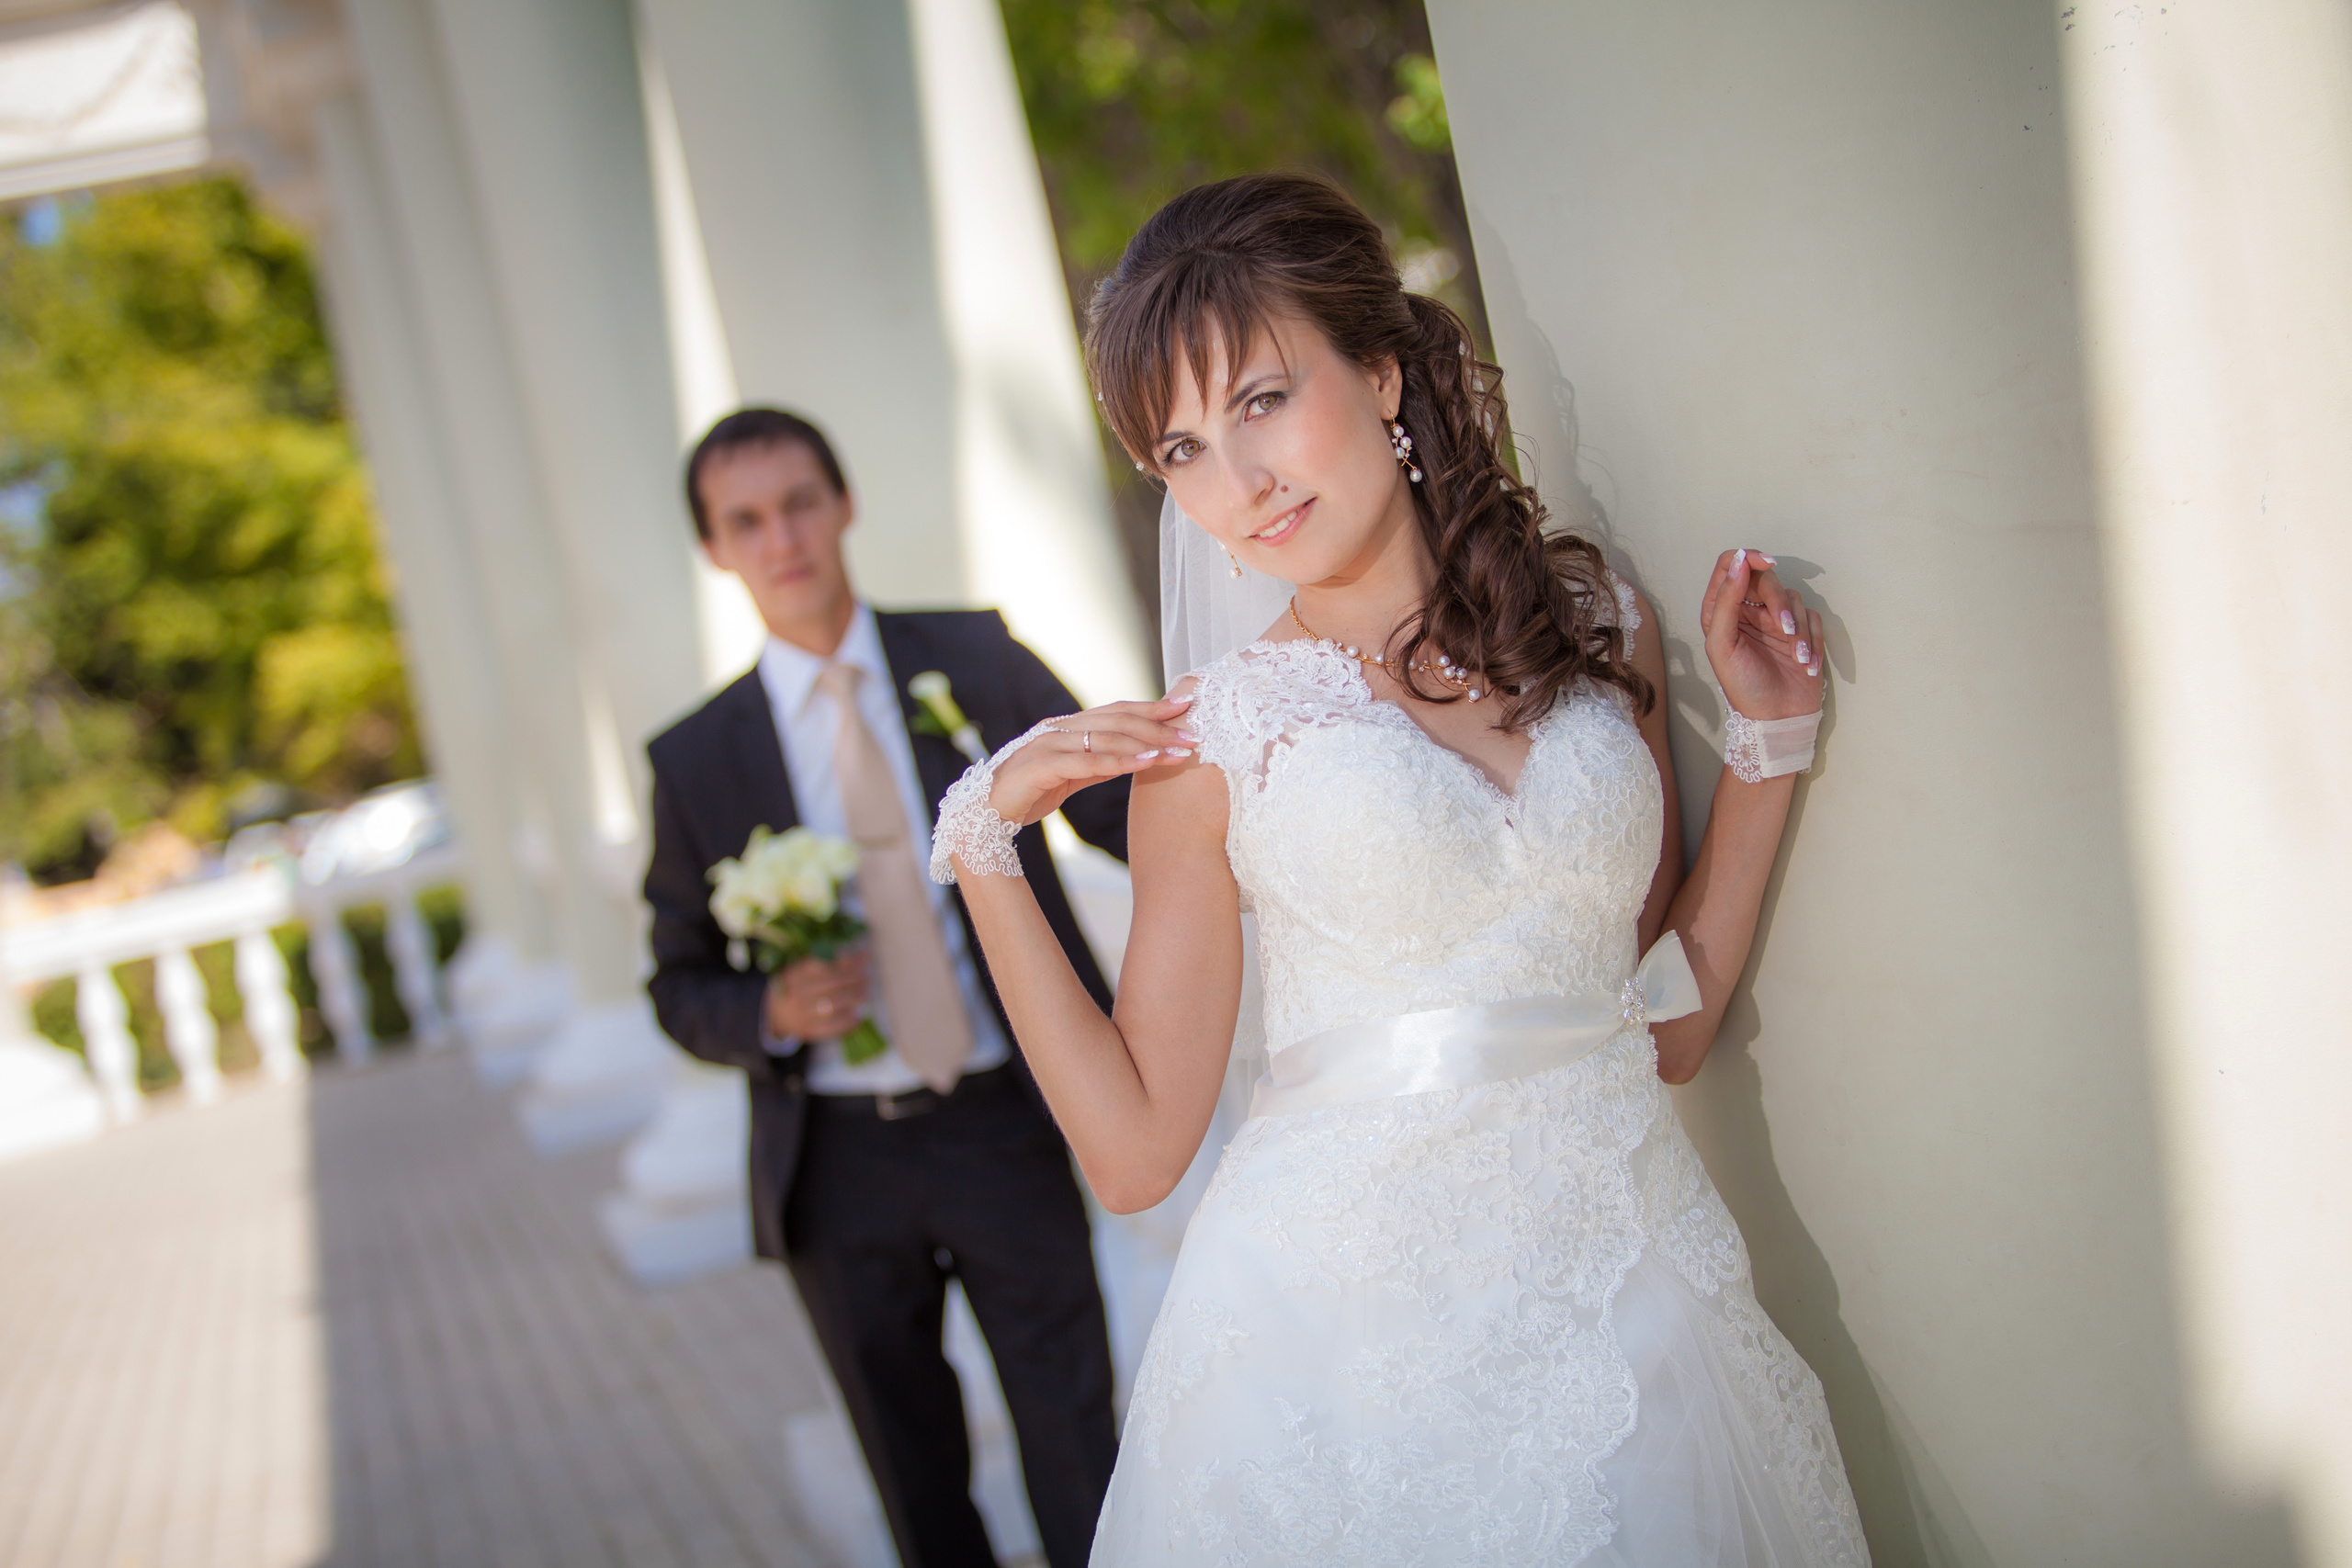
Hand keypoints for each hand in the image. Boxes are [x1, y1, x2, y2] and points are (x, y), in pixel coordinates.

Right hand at [765, 951, 870, 1041]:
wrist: (775, 1016)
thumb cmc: (798, 988)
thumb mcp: (805, 971)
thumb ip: (831, 962)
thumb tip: (862, 954)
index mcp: (794, 975)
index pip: (822, 964)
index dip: (845, 961)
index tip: (861, 959)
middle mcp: (796, 994)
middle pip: (831, 984)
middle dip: (853, 979)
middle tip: (867, 977)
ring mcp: (801, 1014)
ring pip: (832, 1005)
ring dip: (853, 998)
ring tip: (865, 993)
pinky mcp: (809, 1031)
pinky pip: (831, 1028)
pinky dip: (848, 1022)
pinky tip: (859, 1017)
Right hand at [987, 695, 1198, 825]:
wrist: (983, 817)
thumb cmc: (1027, 794)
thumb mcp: (1071, 776)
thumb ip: (1098, 763)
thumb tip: (1134, 757)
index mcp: (1066, 727)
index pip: (1116, 710)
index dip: (1152, 707)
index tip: (1186, 707)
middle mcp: (1058, 728)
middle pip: (1117, 719)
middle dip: (1159, 725)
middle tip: (1193, 734)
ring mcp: (1048, 744)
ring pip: (1106, 738)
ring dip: (1146, 743)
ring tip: (1178, 751)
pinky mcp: (1041, 766)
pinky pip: (1087, 762)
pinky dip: (1120, 761)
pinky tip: (1147, 762)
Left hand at [1700, 548, 1823, 720]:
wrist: (1778, 718)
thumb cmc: (1743, 686)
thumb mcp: (1723, 644)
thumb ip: (1726, 600)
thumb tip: (1739, 561)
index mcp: (1720, 611)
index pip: (1731, 565)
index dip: (1749, 558)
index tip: (1767, 563)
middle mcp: (1746, 610)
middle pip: (1767, 579)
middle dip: (1780, 604)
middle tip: (1784, 631)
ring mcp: (1775, 620)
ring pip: (1793, 598)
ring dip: (1799, 630)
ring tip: (1797, 658)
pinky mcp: (1801, 631)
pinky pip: (1813, 617)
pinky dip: (1813, 640)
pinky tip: (1806, 664)